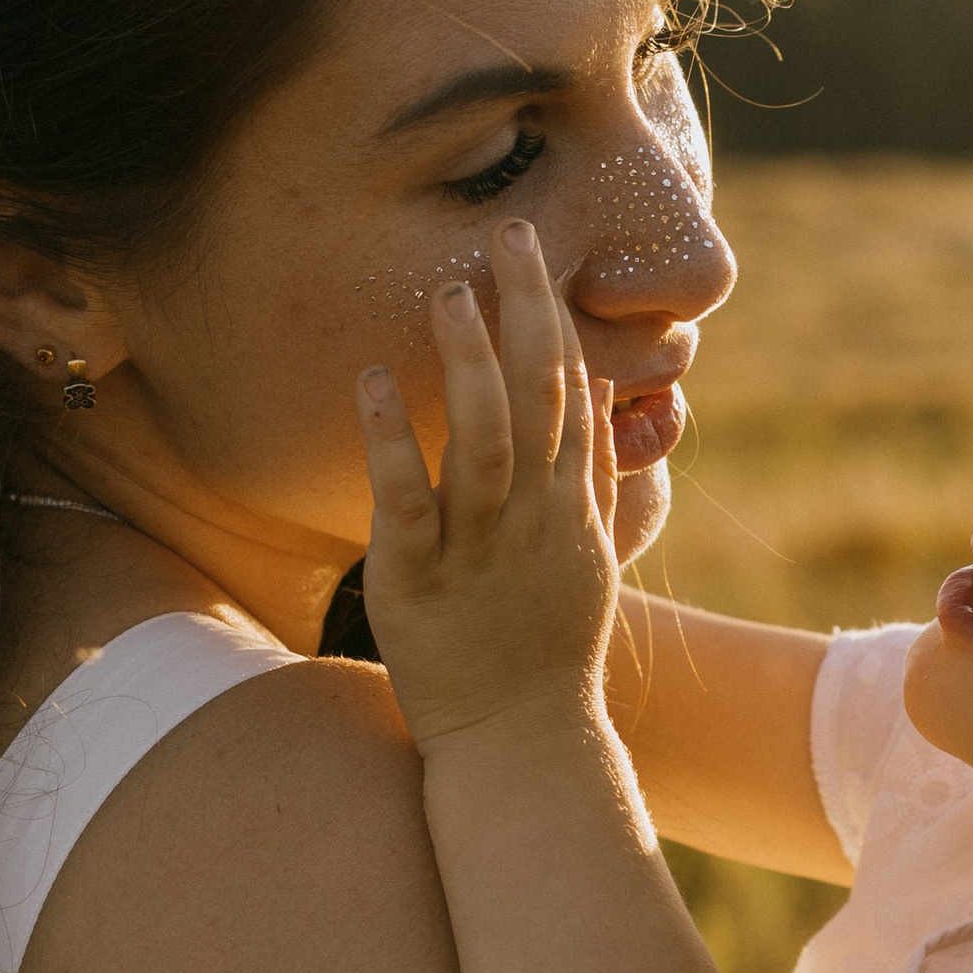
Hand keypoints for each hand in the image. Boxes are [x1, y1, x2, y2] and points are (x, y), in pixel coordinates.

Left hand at [357, 222, 620, 753]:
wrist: (522, 741)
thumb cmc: (547, 648)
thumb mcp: (588, 557)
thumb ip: (595, 476)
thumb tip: (602, 395)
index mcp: (571, 505)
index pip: (571, 391)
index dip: (551, 315)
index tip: (527, 250)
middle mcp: (535, 517)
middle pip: (541, 396)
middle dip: (527, 310)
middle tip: (508, 231)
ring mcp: (480, 549)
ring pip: (484, 442)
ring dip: (469, 363)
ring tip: (450, 292)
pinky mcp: (419, 582)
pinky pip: (407, 503)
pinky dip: (391, 440)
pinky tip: (371, 382)